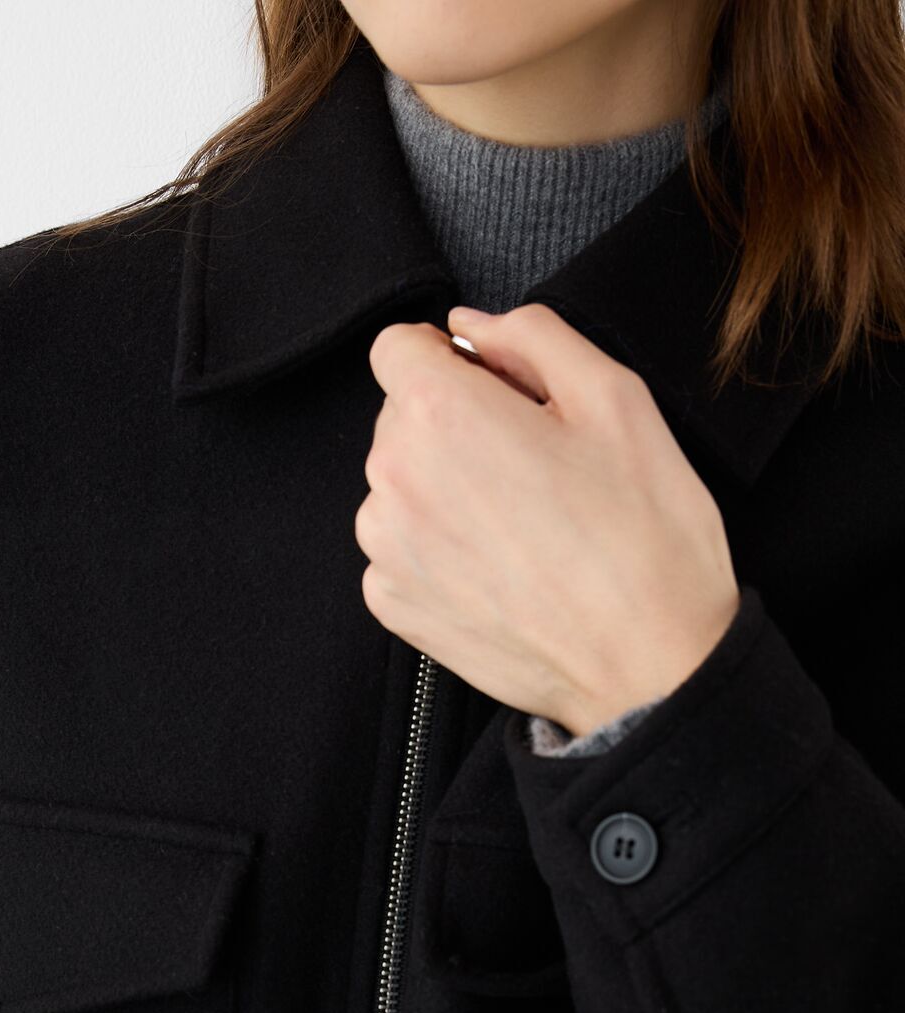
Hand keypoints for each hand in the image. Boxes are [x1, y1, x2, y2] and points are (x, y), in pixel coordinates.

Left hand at [354, 302, 740, 737]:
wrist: (648, 665)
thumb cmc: (644, 535)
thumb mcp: (615, 397)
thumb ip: (532, 336)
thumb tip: (473, 325)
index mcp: (442, 414)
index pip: (395, 347)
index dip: (448, 358)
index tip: (491, 386)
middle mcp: (395, 479)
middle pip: (400, 418)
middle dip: (454, 423)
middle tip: (533, 463)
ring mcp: (386, 550)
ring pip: (398, 485)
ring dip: (443, 488)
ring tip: (522, 524)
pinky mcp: (392, 605)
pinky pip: (399, 549)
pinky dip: (438, 549)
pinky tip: (501, 567)